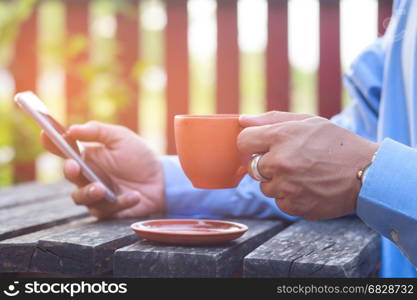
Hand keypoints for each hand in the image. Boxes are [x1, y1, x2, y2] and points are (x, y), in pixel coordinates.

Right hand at [41, 121, 164, 218]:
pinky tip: (134, 195)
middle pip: (69, 175)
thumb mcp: (121, 137)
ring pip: (79, 198)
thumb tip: (72, 129)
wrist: (162, 180)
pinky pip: (104, 210)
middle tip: (74, 165)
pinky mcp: (108, 209)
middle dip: (69, 171)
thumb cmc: (140, 157)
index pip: (64, 149)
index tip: (46, 134)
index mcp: (88, 156)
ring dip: (89, 193)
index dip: (52, 142)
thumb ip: (97, 131)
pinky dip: (120, 202)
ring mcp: (96, 194)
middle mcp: (88, 175)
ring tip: (102, 188)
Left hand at [237, 111, 378, 219]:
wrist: (366, 173)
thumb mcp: (307, 121)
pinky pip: (279, 201)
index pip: (243, 141)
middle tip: (290, 160)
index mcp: (281, 136)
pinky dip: (289, 196)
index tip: (260, 146)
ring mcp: (286, 186)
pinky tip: (307, 187)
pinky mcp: (294, 206)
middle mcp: (280, 162)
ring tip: (302, 174)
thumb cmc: (337, 144)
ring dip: (277, 182)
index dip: (250, 143)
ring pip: (264, 187)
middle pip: (252, 166)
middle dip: (266, 163)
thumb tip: (242, 120)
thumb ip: (271, 119)